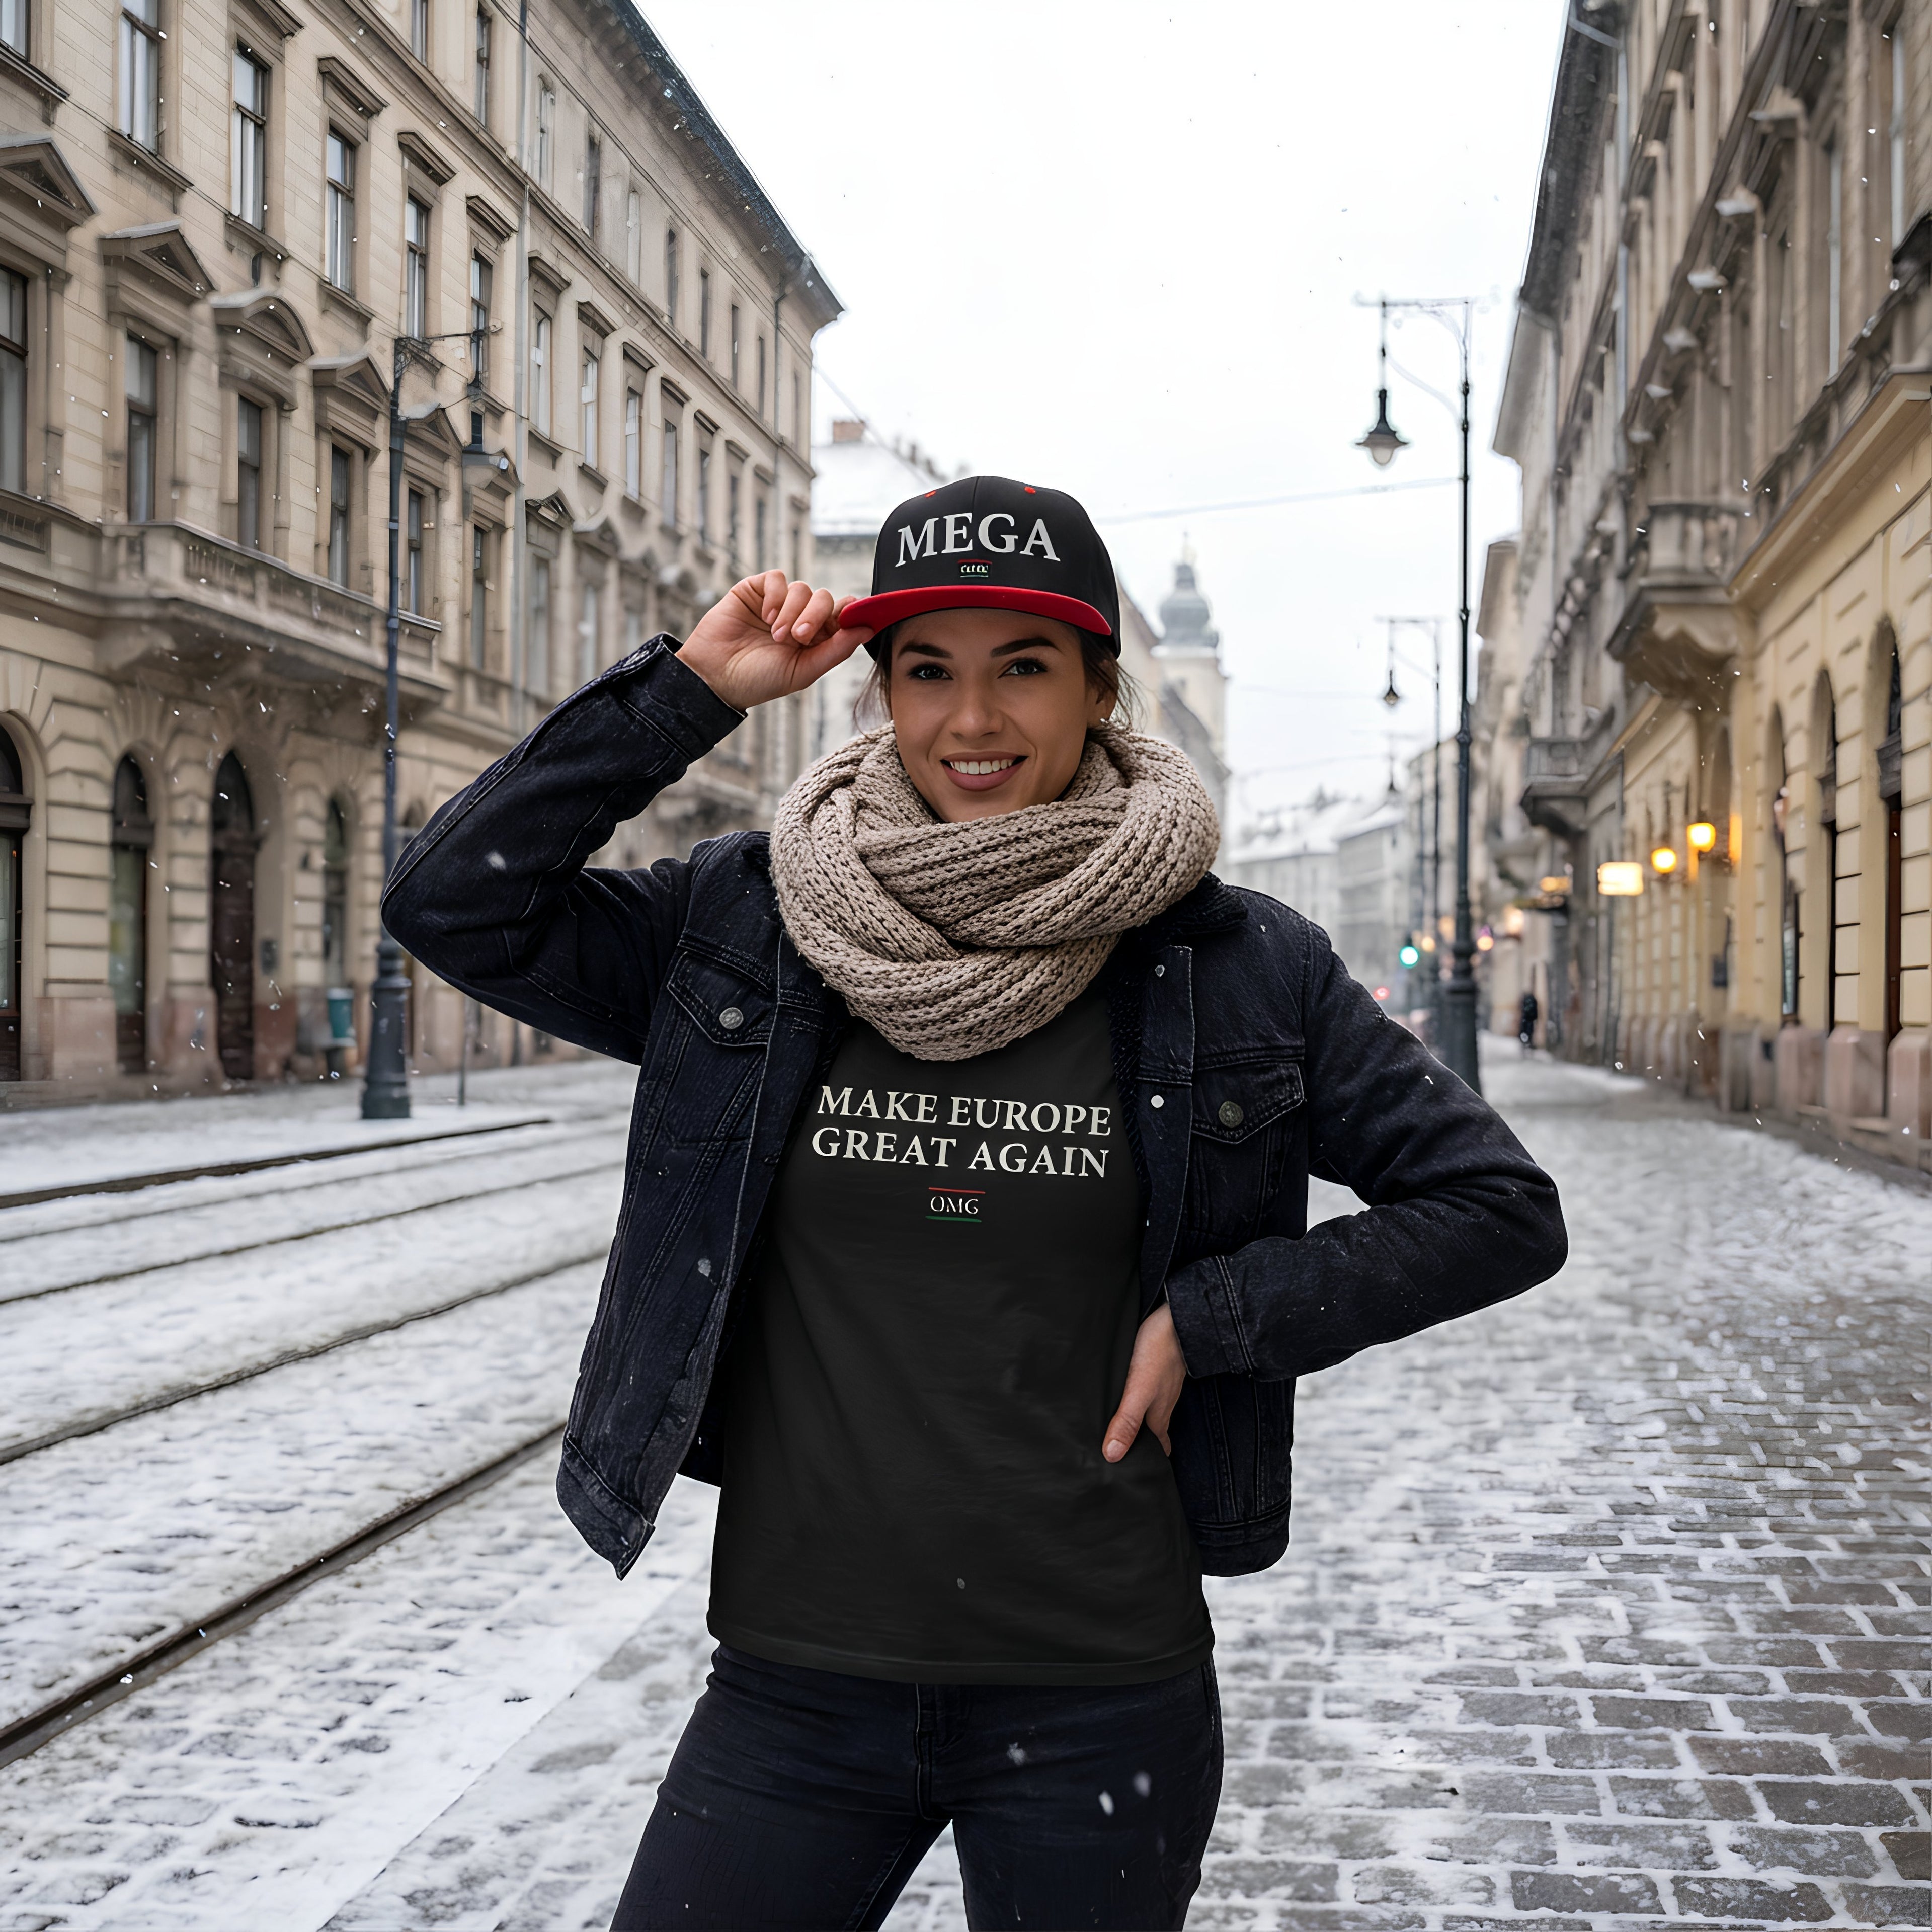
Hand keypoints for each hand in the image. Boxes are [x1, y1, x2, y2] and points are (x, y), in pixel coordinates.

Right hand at [677, 571, 875, 710]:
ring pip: (803, 588)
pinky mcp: (756, 590)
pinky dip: (776, 596)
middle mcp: (800, 618)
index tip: (849, 620)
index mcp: (816, 640)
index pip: (843, 615)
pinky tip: (765, 616)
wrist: (715, 677)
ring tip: (776, 634)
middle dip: (816, 616)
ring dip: (793, 611)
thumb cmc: (758, 680)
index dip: (849, 614)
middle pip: (825, 599)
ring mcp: (778, 603)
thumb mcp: (804, 671)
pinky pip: (778, 578)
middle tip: (800, 637)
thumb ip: (836, 649)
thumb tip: (868, 628)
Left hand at [1102, 1302, 1187, 1461]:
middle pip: (1155, 1433)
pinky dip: (1142, 1402)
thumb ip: (1126, 1421)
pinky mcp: (1159, 1368)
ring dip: (1143, 1425)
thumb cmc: (1157, 1351)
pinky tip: (1131, 1396)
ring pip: (1153, 1413)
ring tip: (1128, 1435)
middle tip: (1134, 1461)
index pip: (1157, 1448)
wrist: (1178, 1316)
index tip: (1144, 1479)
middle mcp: (1162, 1403)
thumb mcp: (1138, 1390)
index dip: (1151, 1463)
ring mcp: (1163, 1385)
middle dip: (1146, 1447)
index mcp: (1158, 1415)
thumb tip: (1112, 1456)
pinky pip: (1151, 1393)